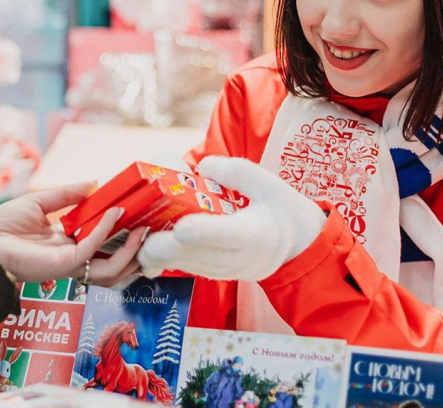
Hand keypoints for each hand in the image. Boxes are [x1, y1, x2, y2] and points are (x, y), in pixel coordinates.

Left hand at [0, 183, 144, 286]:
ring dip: (130, 249)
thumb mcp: (40, 203)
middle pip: (114, 263)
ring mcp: (70, 263)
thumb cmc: (3, 226)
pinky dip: (106, 230)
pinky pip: (93, 248)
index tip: (136, 214)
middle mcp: (72, 257)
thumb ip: (67, 195)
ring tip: (142, 228)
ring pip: (112, 268)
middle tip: (150, 228)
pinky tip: (114, 213)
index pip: (103, 244)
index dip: (122, 233)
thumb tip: (93, 183)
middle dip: (135, 251)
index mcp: (67, 245)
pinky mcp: (65, 263)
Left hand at [138, 156, 325, 280]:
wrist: (297, 249)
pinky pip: (178, 266)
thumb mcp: (269, 183)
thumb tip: (202, 167)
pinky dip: (160, 253)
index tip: (180, 224)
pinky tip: (154, 232)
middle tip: (145, 214)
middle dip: (157, 238)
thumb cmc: (282, 211)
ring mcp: (220, 270)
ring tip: (147, 219)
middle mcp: (235, 258)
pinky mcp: (210, 273)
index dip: (196, 231)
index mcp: (254, 234)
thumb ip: (236, 172)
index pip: (222, 236)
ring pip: (175, 263)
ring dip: (153, 244)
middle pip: (184, 254)